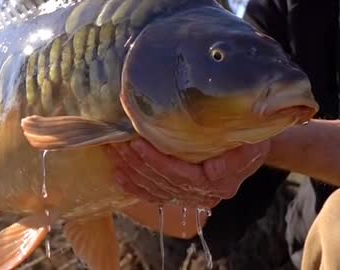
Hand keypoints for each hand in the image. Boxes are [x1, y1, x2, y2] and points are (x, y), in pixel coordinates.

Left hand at [106, 138, 269, 207]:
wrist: (248, 147)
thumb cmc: (250, 140)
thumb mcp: (253, 144)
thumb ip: (238, 158)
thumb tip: (212, 171)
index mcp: (217, 185)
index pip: (180, 175)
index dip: (156, 161)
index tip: (137, 143)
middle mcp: (200, 195)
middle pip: (162, 182)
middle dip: (136, 163)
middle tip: (118, 144)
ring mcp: (188, 197)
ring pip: (153, 189)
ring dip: (130, 172)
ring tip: (113, 153)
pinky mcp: (179, 193)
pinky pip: (152, 194)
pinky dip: (133, 186)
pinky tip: (118, 175)